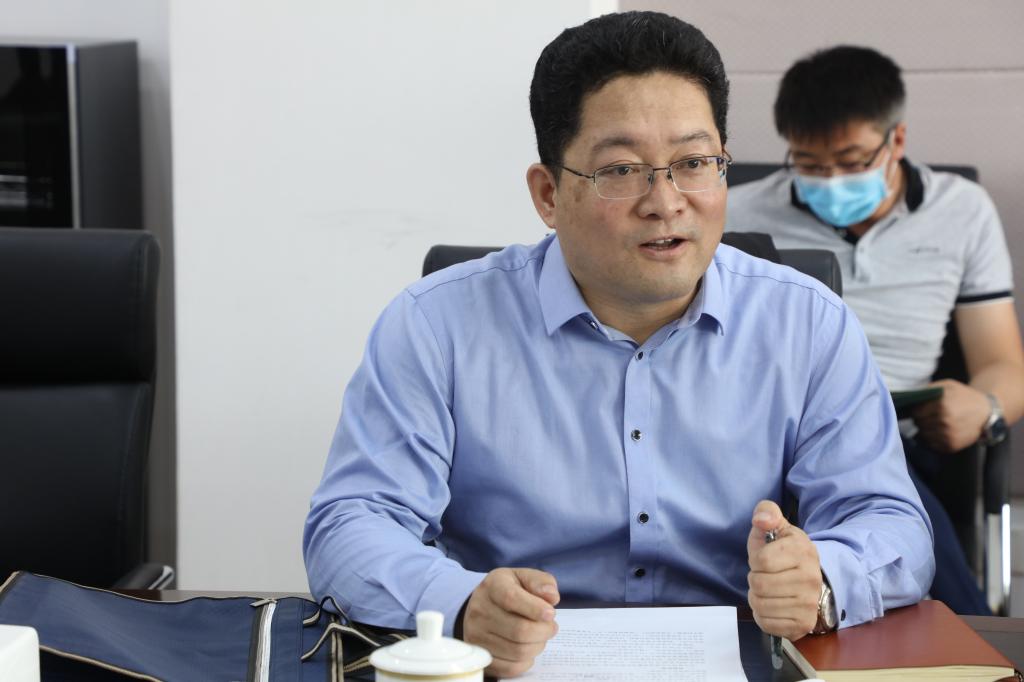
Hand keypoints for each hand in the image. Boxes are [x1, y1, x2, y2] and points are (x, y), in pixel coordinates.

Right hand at [462, 567, 559, 677]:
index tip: (551, 614)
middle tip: (551, 626)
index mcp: (493, 586)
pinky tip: (528, 648)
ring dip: (537, 646)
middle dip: (543, 631)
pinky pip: (510, 667)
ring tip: (539, 636)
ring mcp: (477, 635)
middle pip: (519, 630)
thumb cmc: (510, 590)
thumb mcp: (525, 577)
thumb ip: (541, 582)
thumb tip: (551, 597)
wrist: (482, 604)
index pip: (511, 599)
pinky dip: (526, 661)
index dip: (535, 609)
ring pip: (518, 651)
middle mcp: (480, 610)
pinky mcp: (480, 655)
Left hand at [747, 500, 821, 640]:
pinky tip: (773, 605)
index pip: (761, 561)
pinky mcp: (804, 623)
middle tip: (766, 576)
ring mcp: (809, 603)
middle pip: (759, 584)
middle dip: (755, 579)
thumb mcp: (776, 527)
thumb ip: (766, 512)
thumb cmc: (784, 552)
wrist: (808, 579)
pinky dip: (763, 615)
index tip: (765, 559)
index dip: (756, 560)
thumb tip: (761, 519)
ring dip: (757, 598)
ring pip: (761, 605)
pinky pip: (767, 623)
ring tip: (769, 590)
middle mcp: (811, 578)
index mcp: (803, 550)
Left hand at [912, 379, 989, 452]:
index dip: (916, 411)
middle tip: (929, 417)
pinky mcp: (952, 446)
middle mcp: (944, 421)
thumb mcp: (948, 385)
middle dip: (921, 420)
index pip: (916, 412)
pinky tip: (941, 432)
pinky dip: (933, 439)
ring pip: (924, 434)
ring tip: (935, 424)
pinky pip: (932, 444)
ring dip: (926, 429)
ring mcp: (948, 435)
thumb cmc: (965, 397)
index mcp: (941, 405)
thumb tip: (910, 396)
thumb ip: (928, 389)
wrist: (987, 413)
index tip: (920, 410)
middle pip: (919, 424)